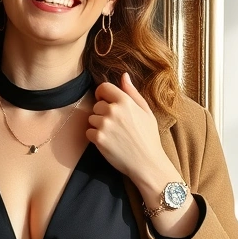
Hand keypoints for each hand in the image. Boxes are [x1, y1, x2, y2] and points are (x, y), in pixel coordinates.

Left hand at [87, 72, 183, 198]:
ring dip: (98, 125)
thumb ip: (132, 92)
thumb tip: (124, 75)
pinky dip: (95, 137)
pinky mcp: (98, 138)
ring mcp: (104, 124)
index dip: (102, 94)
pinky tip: (108, 142)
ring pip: (92, 119)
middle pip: (96, 105)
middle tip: (115, 125)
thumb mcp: (146, 111)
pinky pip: (88, 132)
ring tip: (113, 135)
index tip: (104, 101)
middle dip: (102, 113)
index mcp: (125, 101)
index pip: (103, 87)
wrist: (147, 163)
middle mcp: (113, 110)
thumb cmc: (148, 137)